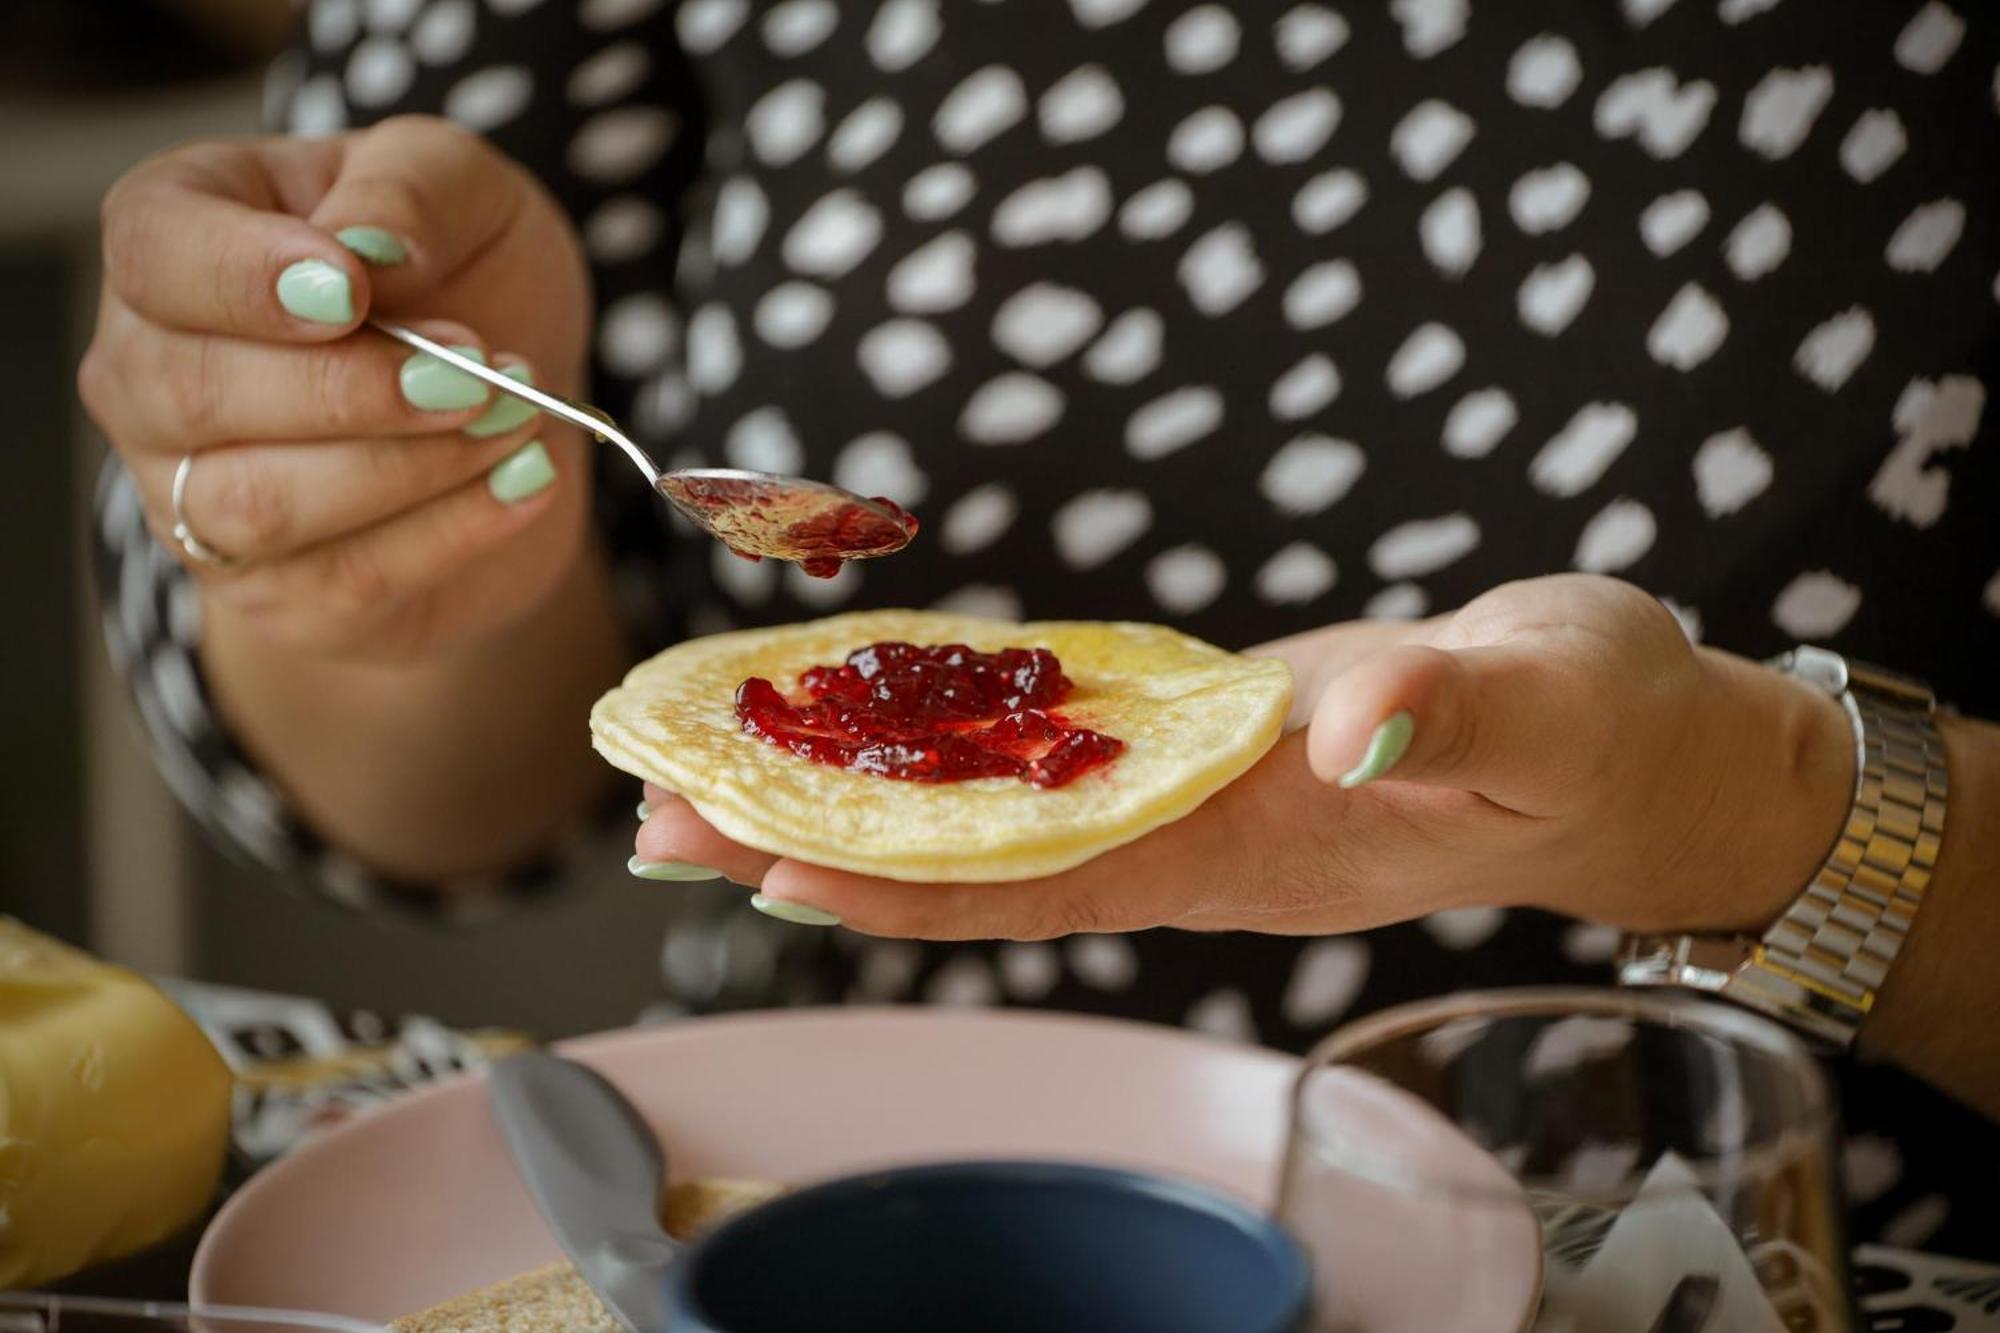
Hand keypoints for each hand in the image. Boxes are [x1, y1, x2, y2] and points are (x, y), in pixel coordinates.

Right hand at [79, 115, 591, 662]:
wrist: (518, 407)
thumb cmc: (466, 272)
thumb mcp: (464, 189)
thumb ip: (409, 189)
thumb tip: (368, 245)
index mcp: (172, 239)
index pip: (152, 256)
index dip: (244, 279)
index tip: (355, 289)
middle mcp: (149, 371)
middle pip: (197, 395)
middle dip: (352, 388)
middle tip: (477, 367)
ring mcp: (192, 495)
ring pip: (261, 505)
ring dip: (408, 465)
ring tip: (516, 420)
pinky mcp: (272, 592)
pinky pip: (342, 580)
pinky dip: (449, 532)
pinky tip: (523, 483)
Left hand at [634, 576, 1855, 939]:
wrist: (1644, 761)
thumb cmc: (1605, 732)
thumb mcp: (1548, 700)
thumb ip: (1446, 709)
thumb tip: (1339, 717)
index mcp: (1262, 845)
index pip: (1048, 880)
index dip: (901, 880)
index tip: (760, 864)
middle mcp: (1203, 847)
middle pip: (984, 871)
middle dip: (823, 851)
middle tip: (661, 822)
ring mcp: (1200, 812)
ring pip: (1001, 833)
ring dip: (858, 812)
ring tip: (716, 789)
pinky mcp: (1211, 762)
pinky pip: (1053, 778)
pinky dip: (949, 763)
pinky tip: (871, 745)